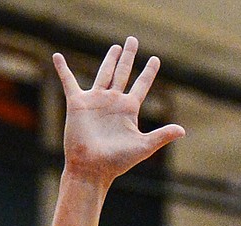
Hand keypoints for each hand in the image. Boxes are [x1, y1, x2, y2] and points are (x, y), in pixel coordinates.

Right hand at [56, 37, 183, 183]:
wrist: (92, 169)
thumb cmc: (117, 162)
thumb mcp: (143, 147)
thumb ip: (162, 136)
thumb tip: (182, 131)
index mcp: (129, 110)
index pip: (142, 85)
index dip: (149, 72)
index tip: (155, 60)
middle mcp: (113, 102)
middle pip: (123, 73)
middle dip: (128, 57)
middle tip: (132, 40)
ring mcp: (96, 101)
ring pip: (104, 73)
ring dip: (109, 59)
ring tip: (116, 47)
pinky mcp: (78, 103)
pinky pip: (69, 81)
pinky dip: (62, 69)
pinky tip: (57, 56)